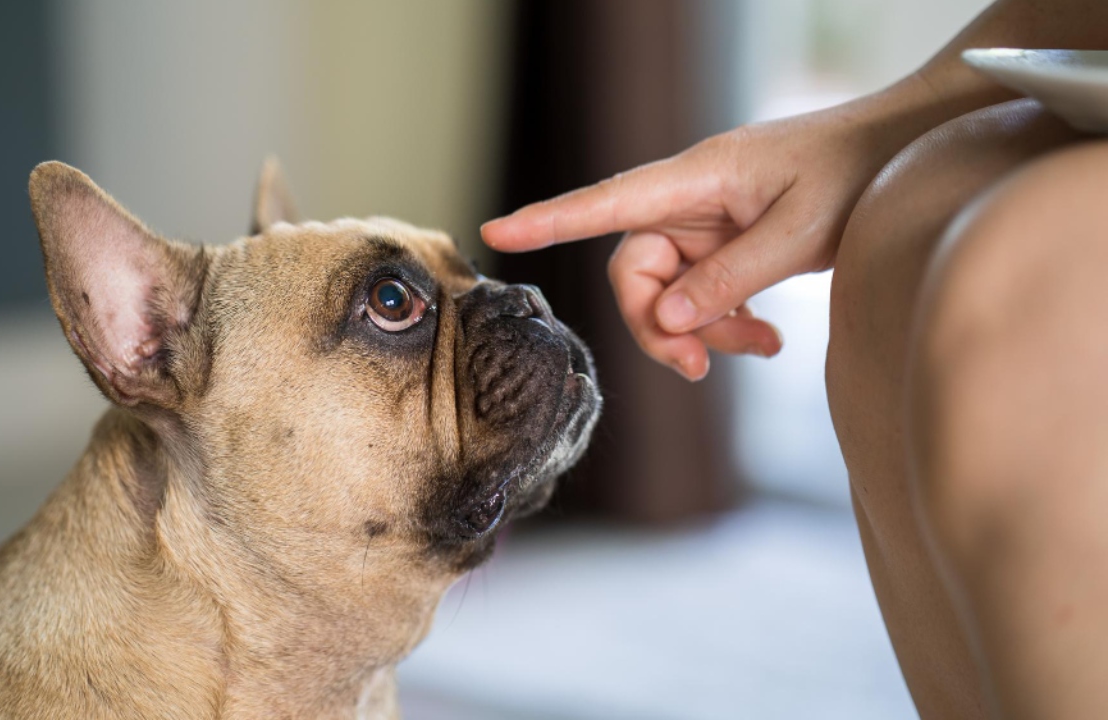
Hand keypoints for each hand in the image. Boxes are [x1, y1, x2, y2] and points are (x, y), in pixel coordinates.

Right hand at [482, 101, 902, 379]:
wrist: (903, 151)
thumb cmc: (857, 172)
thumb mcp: (800, 232)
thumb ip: (730, 278)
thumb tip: (666, 318)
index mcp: (696, 178)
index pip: (604, 202)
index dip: (547, 220)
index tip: (495, 230)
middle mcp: (689, 200)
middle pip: (634, 271)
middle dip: (656, 325)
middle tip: (695, 368)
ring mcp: (707, 223)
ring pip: (669, 291)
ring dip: (702, 332)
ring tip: (761, 350)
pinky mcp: (728, 242)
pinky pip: (703, 292)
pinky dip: (726, 323)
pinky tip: (767, 340)